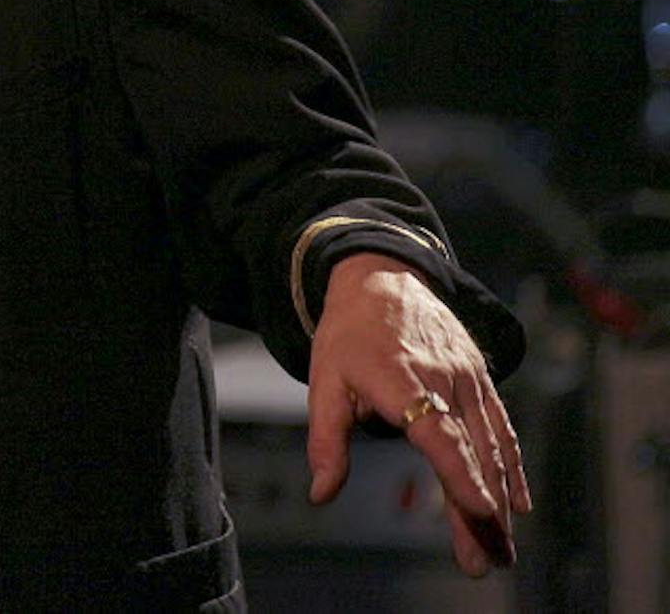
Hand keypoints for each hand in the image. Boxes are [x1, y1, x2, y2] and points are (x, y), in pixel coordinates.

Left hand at [305, 253, 529, 575]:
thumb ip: (326, 440)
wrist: (382, 278)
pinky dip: (512, 465)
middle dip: (482, 511)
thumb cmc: (348, 334)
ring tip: (501, 547)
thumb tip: (321, 493)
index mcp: (400, 378)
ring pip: (491, 446)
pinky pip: (500, 427)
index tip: (482, 510)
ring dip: (501, 499)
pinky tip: (517, 503)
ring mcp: (467, 378)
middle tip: (487, 561)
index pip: (437, 432)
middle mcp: (442, 379)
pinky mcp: (480, 378)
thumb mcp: (324, 380)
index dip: (461, 472)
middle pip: (470, 451)